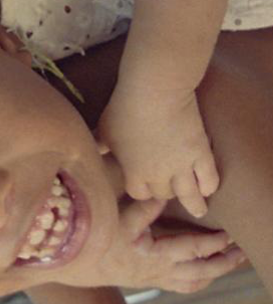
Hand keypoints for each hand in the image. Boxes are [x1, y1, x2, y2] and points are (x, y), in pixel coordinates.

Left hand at [97, 87, 218, 217]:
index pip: (139, 194)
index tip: (142, 186)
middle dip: (163, 191)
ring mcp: (183, 167)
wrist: (155, 93)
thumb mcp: (105, 129)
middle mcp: (160, 176)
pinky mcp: (202, 155)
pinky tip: (207, 189)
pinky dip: (208, 186)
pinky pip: (209, 180)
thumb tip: (93, 151)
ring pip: (190, 196)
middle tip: (167, 189)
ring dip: (194, 204)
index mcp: (135, 173)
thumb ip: (101, 145)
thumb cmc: (124, 110)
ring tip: (198, 210)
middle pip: (164, 194)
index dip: (140, 189)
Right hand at [99, 197, 244, 292]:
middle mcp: (160, 269)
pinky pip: (184, 286)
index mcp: (155, 253)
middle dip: (224, 261)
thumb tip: (165, 194)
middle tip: (241, 252)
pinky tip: (209, 274)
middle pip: (201, 270)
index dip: (212, 242)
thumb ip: (144, 207)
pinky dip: (201, 280)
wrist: (80, 262)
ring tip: (234, 261)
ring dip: (217, 271)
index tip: (227, 233)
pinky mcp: (153, 280)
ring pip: (196, 280)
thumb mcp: (119, 218)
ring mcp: (158, 277)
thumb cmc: (98, 235)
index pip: (192, 248)